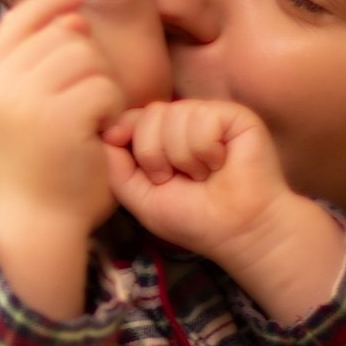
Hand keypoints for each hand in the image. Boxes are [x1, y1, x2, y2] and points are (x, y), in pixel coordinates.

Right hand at [0, 0, 128, 232]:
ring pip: (87, 58)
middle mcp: (3, 86)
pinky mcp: (61, 120)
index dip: (51, 1)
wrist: (40, 220)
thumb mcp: (25, 107)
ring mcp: (29, 102)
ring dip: (102, 86)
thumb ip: (40, 62)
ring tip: (91, 120)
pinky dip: (112, 110)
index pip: (20, 18)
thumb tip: (74, 16)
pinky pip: (104, 88)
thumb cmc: (42, 164)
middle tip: (86, 104)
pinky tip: (101, 134)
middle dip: (88, 61)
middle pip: (64, 35)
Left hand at [100, 99, 290, 262]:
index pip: (132, 117)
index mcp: (162, 137)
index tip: (143, 168)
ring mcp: (209, 116)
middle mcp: (185, 122)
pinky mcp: (234, 115)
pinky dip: (205, 151)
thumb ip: (116, 166)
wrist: (239, 231)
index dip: (127, 136)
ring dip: (184, 158)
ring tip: (204, 175)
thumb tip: (106, 132)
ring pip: (174, 115)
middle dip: (156, 156)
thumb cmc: (193, 219)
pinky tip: (220, 165)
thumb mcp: (140, 197)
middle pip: (149, 114)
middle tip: (180, 180)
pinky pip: (201, 118)